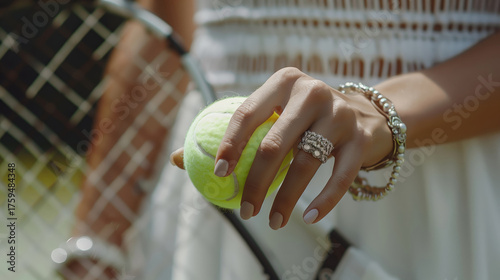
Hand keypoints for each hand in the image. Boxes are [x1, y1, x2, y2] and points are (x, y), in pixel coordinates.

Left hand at [172, 67, 392, 228]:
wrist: (363, 114)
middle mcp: (312, 92)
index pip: (247, 112)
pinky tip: (308, 216)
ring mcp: (340, 114)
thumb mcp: (271, 115)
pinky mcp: (360, 138)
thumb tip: (176, 159)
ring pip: (306, 162)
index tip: (220, 174)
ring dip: (286, 197)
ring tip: (272, 220)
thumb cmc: (303, 118)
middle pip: (275, 144)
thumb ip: (230, 135)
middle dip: (256, 182)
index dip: (230, 144)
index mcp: (283, 82)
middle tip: (245, 209)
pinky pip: (340, 176)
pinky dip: (324, 200)